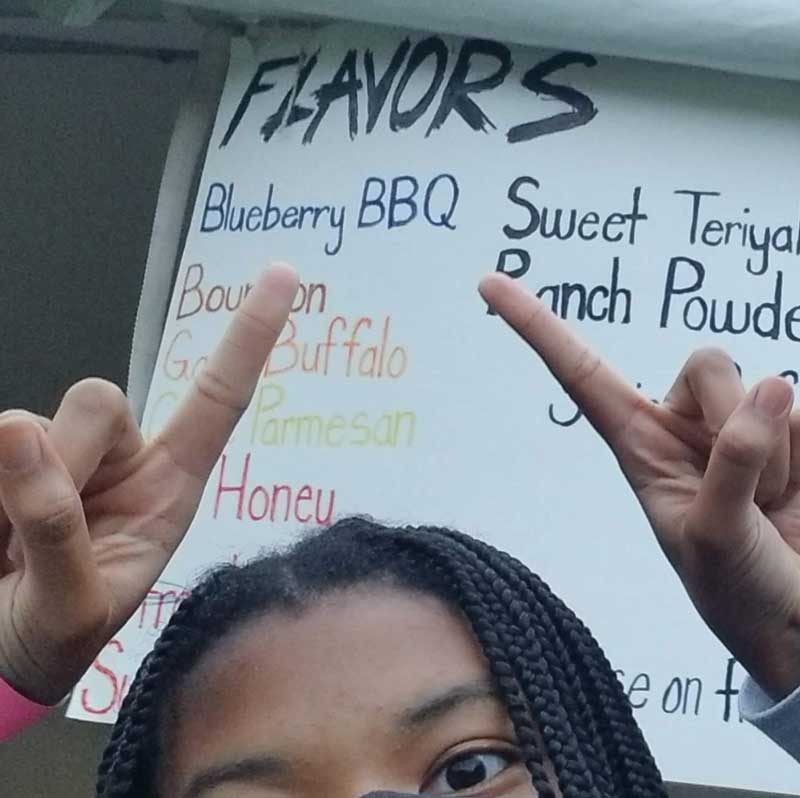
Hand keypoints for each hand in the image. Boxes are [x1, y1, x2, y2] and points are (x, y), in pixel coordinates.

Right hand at [0, 265, 297, 703]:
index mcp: (168, 486)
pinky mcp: (4, 456)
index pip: (217, 398)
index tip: (284, 273)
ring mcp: (59, 454)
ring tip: (7, 551)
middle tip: (33, 534)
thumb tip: (19, 432)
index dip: (249, 337)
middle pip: (99, 398)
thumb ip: (56, 530)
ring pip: (31, 419)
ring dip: (9, 483)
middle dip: (67, 456)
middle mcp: (122, 458)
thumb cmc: (54, 638)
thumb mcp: (70, 608)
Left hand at [480, 273, 799, 700]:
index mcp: (639, 445)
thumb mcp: (716, 535)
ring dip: (779, 452)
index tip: (488, 284)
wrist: (797, 623)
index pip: (580, 375)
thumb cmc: (738, 590)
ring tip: (776, 505)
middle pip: (707, 361)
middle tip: (748, 486)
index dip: (537, 328)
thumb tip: (770, 384)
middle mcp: (685, 425)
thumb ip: (735, 460)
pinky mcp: (792, 431)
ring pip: (767, 384)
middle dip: (732, 414)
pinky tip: (798, 496)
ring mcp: (742, 425)